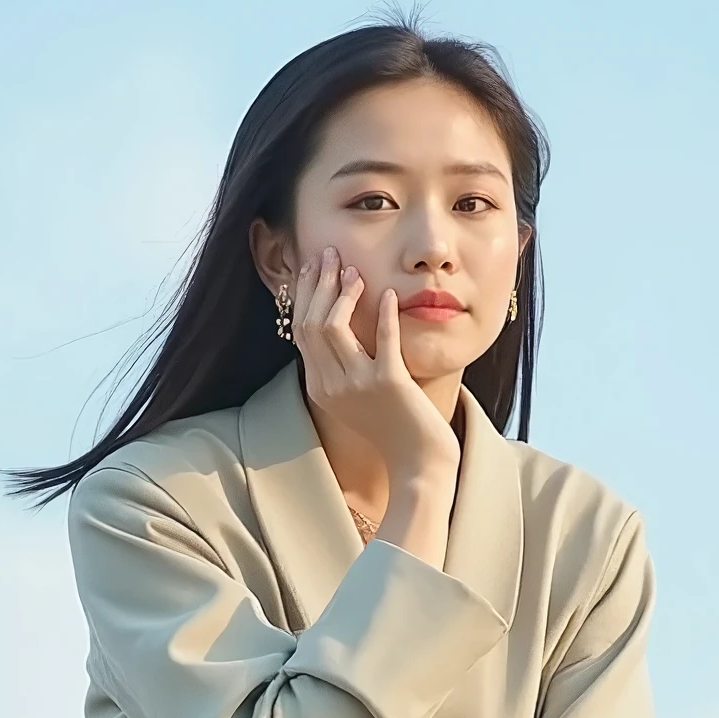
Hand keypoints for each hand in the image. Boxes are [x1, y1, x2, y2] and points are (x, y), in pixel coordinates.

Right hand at [290, 246, 460, 491]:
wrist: (417, 463)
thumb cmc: (393, 427)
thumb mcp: (358, 396)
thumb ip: (344, 364)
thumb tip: (340, 321)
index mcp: (320, 388)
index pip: (301, 331)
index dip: (306, 294)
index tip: (315, 267)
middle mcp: (331, 386)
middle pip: (311, 323)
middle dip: (319, 283)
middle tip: (330, 254)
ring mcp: (357, 385)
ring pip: (333, 326)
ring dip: (342, 292)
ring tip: (355, 270)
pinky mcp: (388, 384)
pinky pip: (382, 339)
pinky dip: (384, 313)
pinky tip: (387, 293)